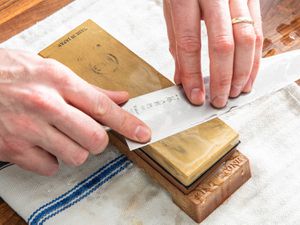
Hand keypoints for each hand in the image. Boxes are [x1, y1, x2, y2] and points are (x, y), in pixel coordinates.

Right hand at [0, 49, 150, 175]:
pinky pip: (50, 167)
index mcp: (58, 81)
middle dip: (96, 140)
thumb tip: (120, 98)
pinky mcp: (14, 149)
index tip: (142, 133)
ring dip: (73, 150)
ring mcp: (28, 129)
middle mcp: (45, 105)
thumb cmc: (10, 73)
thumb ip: (88, 89)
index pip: (103, 107)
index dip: (127, 123)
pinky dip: (51, 159)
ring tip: (59, 135)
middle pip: (94, 139)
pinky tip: (41, 144)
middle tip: (87, 133)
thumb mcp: (51, 70)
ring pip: (75, 156)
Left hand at [163, 0, 262, 107]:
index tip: (195, 95)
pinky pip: (258, 31)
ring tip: (235, 92)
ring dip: (242, 72)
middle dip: (222, 78)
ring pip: (247, 39)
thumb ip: (177, 42)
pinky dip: (255, 58)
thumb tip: (182, 77)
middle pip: (223, 44)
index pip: (189, 43)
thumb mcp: (172, 8)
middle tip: (218, 99)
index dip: (193, 74)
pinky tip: (248, 75)